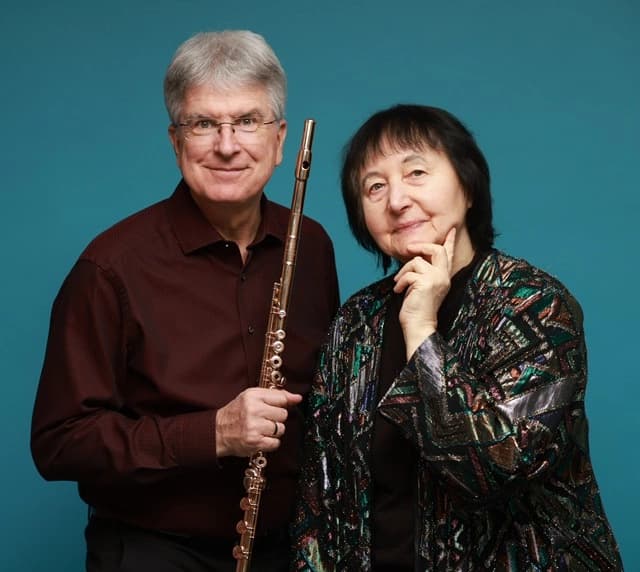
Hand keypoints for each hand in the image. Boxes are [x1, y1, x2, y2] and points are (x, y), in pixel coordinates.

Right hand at [215, 387, 302, 457]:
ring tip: (262, 429)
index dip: (282, 405)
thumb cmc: (237, 412)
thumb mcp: (252, 396)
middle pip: (283, 415)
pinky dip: (271, 442)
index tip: (277, 408)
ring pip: (281, 429)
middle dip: (277, 418)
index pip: (282, 398)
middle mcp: (254, 410)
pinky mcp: (255, 442)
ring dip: (274, 431)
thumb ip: (276, 395)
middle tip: (264, 419)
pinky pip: (276, 443)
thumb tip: (297, 398)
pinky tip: (261, 438)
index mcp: (253, 396)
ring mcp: (254, 427)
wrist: (218, 431)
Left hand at [393, 227, 455, 358]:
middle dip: (422, 246)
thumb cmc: (417, 310)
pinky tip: (398, 290)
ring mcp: (436, 280)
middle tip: (409, 248)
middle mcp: (444, 277)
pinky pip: (408, 274)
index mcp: (444, 278)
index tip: (450, 230)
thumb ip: (422, 274)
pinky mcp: (426, 283)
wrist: (419, 326)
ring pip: (417, 261)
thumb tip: (415, 260)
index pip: (449, 256)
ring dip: (403, 272)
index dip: (449, 241)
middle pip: (438, 250)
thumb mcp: (422, 288)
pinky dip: (400, 282)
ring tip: (399, 284)